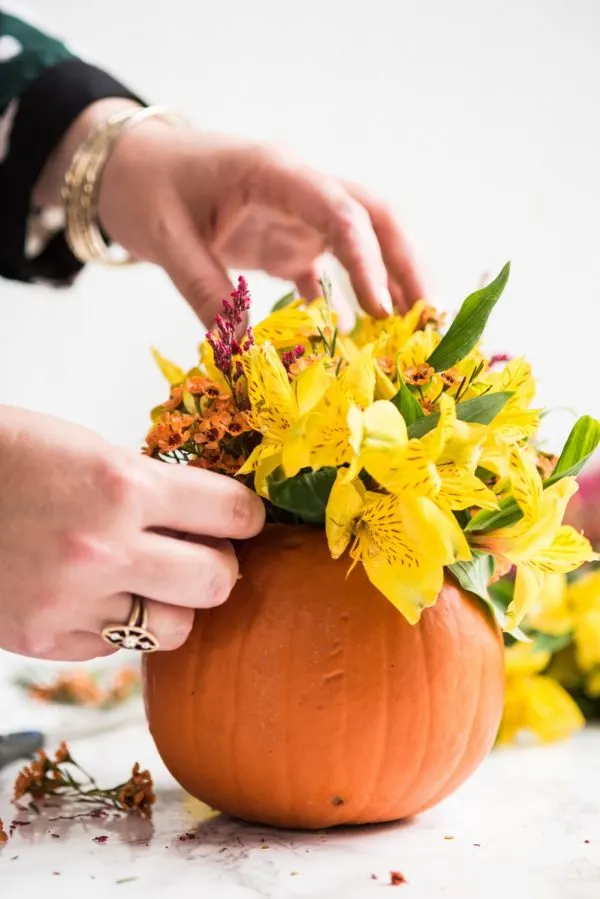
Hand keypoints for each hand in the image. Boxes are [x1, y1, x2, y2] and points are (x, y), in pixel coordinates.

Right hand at [0, 405, 264, 660]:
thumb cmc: (5, 454)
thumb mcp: (87, 451)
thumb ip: (148, 489)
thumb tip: (207, 516)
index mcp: (121, 485)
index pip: (231, 512)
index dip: (246, 514)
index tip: (242, 517)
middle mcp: (104, 549)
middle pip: (218, 581)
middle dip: (221, 564)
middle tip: (204, 551)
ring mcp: (72, 602)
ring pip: (176, 629)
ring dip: (176, 604)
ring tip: (153, 580)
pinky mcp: (44, 639)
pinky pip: (116, 645)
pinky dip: (118, 623)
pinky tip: (97, 593)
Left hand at [35, 99, 425, 326]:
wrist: (131, 165)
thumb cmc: (145, 188)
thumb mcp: (165, 239)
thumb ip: (206, 290)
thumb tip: (244, 355)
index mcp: (273, 172)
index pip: (340, 210)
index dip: (368, 261)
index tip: (384, 311)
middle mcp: (300, 187)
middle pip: (376, 216)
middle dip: (409, 266)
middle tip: (430, 321)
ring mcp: (300, 213)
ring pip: (367, 240)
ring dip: (392, 282)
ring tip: (412, 334)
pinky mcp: (291, 238)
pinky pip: (336, 267)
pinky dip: (355, 299)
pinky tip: (365, 337)